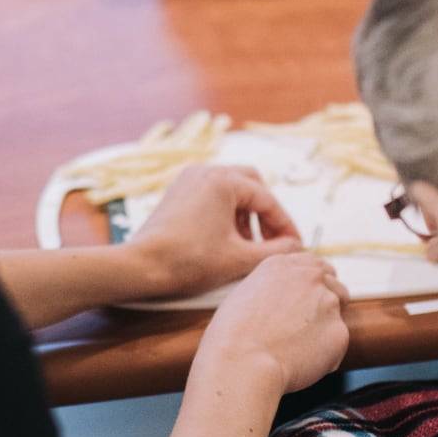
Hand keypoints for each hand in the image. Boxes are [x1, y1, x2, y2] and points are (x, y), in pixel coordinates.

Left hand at [128, 165, 302, 298]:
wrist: (141, 266)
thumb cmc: (189, 261)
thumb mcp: (239, 259)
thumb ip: (274, 251)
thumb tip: (296, 246)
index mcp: (224, 180)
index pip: (267, 200)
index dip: (285, 225)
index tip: (295, 245)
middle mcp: (207, 171)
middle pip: (252, 184)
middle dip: (266, 213)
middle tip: (272, 240)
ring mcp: (189, 178)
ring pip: (232, 188)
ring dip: (246, 213)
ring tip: (249, 244)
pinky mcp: (177, 191)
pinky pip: (212, 193)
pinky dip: (226, 211)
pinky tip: (226, 238)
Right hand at [199, 253, 349, 397]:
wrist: (243, 361)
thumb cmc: (232, 335)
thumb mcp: (244, 294)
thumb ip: (271, 289)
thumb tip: (280, 302)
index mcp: (284, 264)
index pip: (313, 265)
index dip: (312, 284)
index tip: (308, 298)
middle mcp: (310, 277)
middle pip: (333, 284)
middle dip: (325, 301)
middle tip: (308, 324)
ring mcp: (329, 303)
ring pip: (337, 314)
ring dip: (324, 327)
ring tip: (297, 347)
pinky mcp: (340, 332)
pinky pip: (337, 344)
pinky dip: (325, 355)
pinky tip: (300, 362)